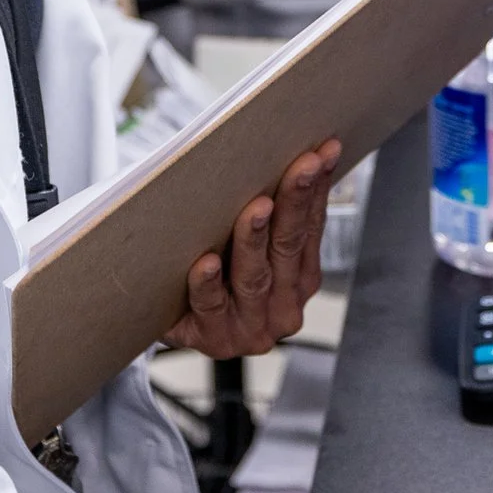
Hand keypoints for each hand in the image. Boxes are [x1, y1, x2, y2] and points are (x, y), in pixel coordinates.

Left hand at [163, 139, 342, 357]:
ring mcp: (249, 327)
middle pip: (288, 247)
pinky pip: (210, 307)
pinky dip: (208, 284)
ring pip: (254, 276)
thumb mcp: (250, 250)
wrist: (170, 321)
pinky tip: (207, 263)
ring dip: (255, 240)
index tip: (323, 153)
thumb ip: (272, 218)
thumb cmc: (218, 276)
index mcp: (301, 282)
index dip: (318, 190)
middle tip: (301, 166)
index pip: (312, 229)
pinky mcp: (212, 339)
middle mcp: (283, 308)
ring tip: (257, 208)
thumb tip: (287, 157)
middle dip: (295, 202)